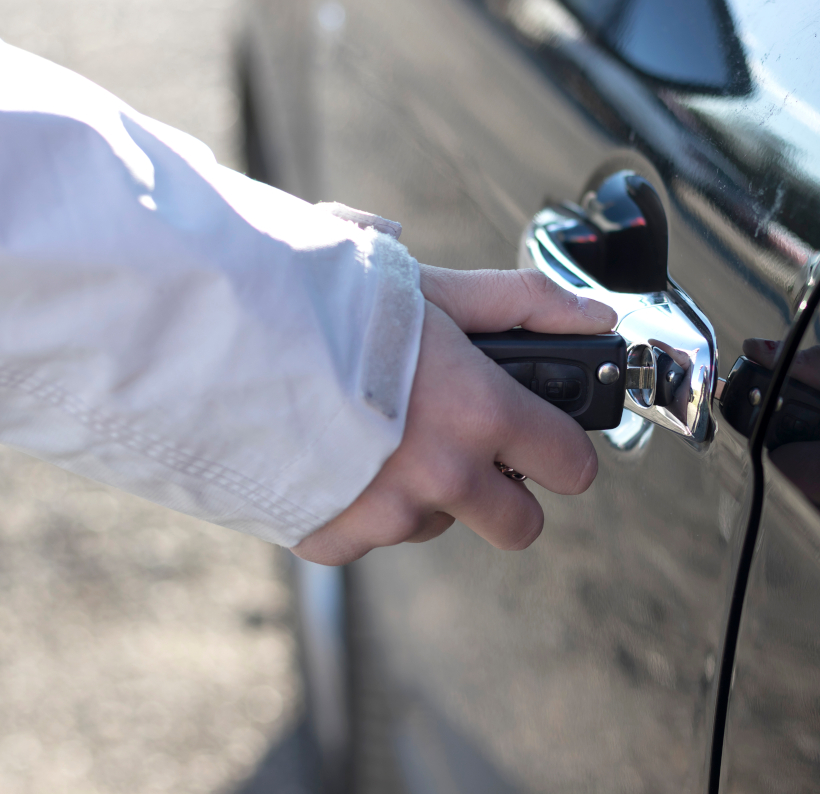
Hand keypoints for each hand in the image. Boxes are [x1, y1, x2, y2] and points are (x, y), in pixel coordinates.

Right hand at [294, 268, 617, 564]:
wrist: (216, 334)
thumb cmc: (327, 303)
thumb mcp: (434, 289)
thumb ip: (523, 304)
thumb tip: (594, 318)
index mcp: (479, 412)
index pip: (571, 465)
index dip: (566, 453)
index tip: (552, 446)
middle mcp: (442, 475)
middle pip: (521, 527)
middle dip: (509, 496)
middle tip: (473, 454)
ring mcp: (387, 515)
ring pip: (438, 526)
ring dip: (427, 494)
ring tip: (380, 432)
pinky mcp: (334, 539)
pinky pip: (371, 538)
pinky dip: (362, 508)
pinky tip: (336, 458)